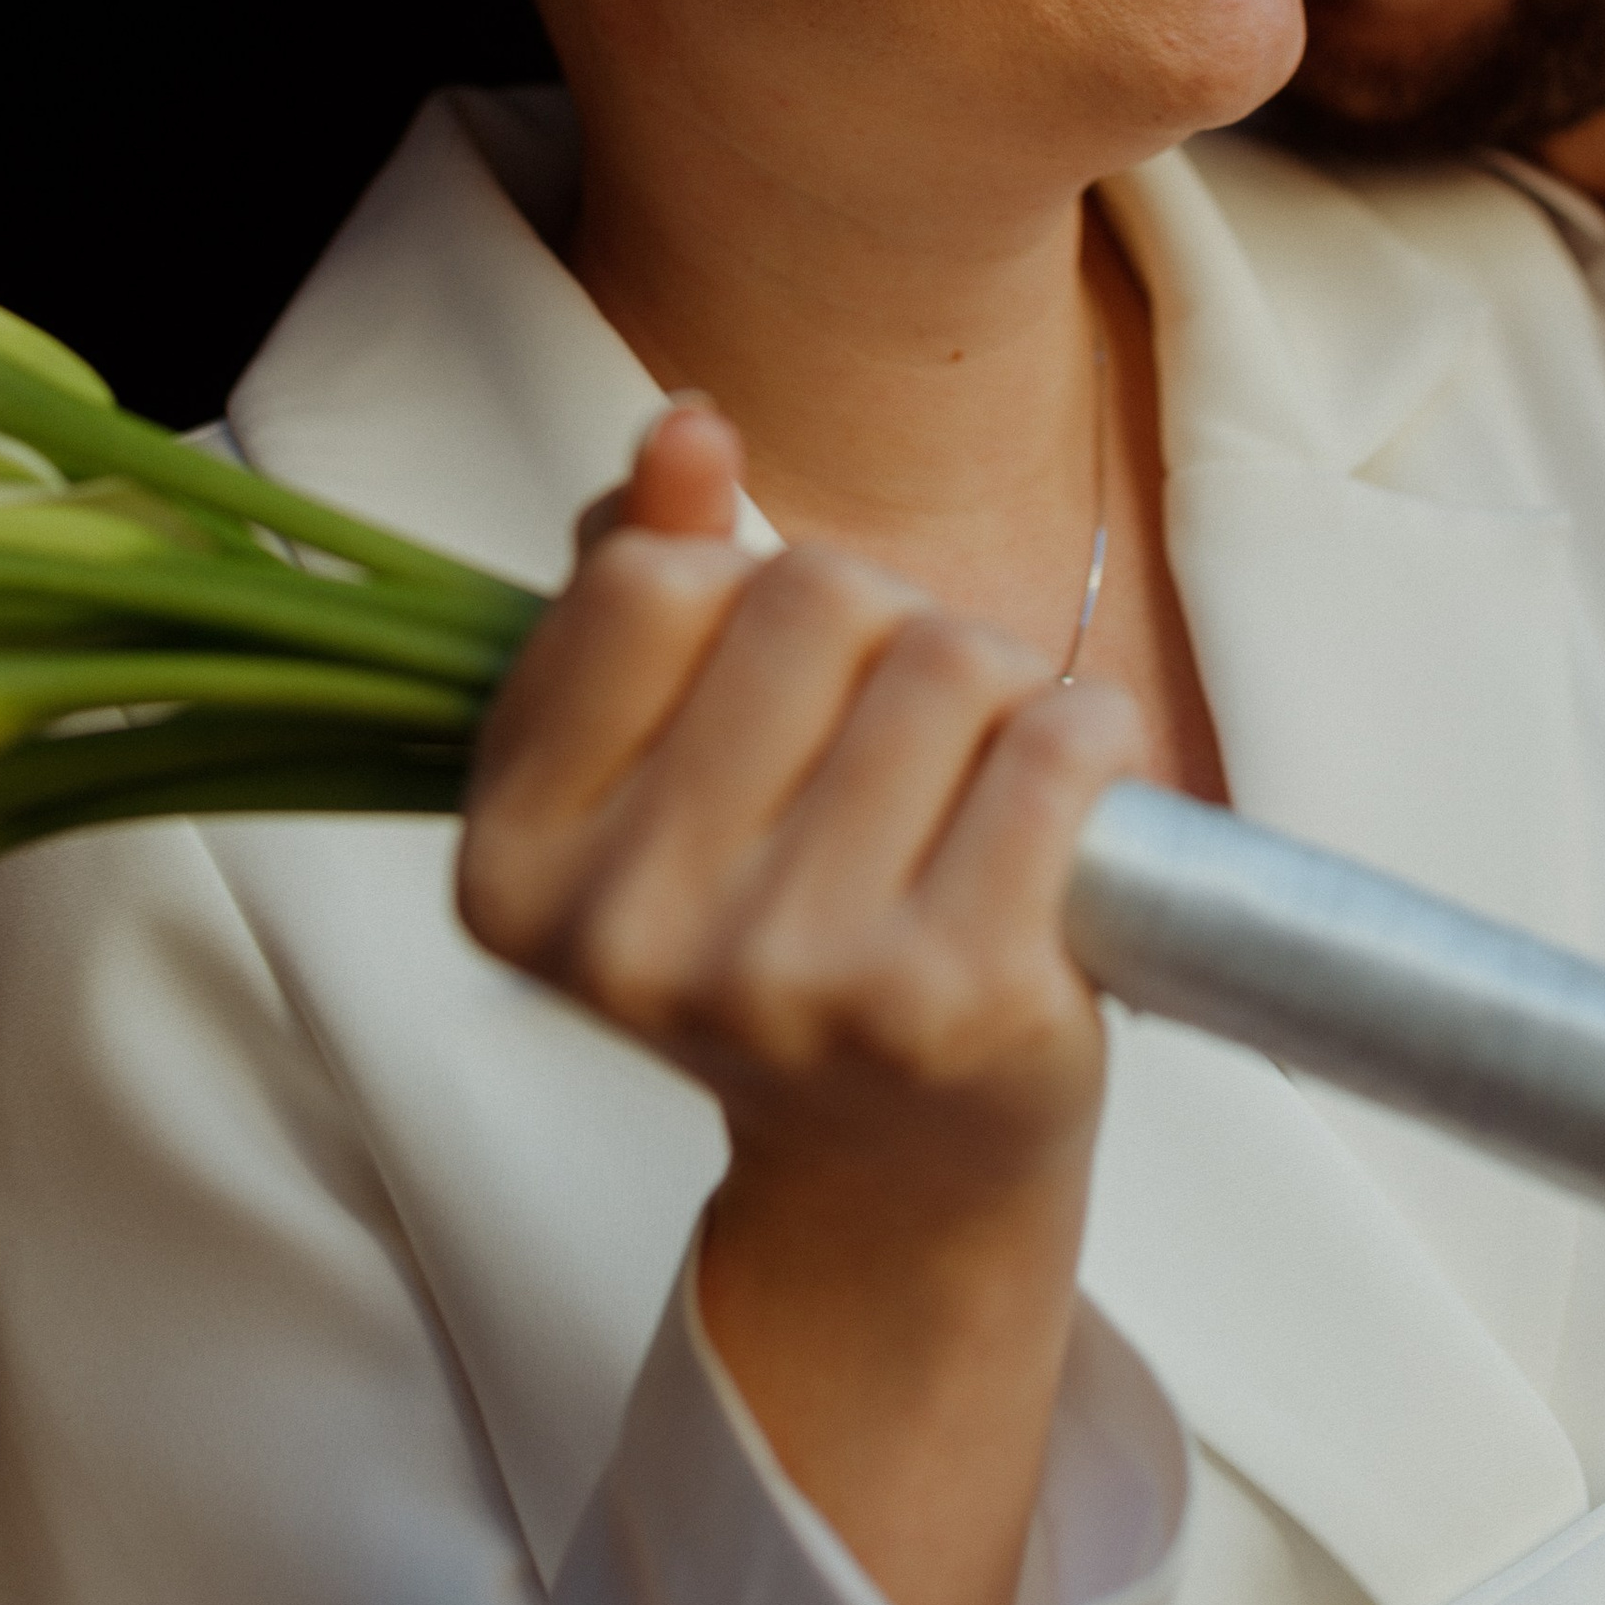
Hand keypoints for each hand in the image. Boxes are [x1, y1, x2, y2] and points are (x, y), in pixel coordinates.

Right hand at [458, 404, 1145, 1604]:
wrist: (899, 1176)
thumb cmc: (783, 929)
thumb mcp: (667, 766)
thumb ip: (644, 576)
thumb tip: (688, 428)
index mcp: (516, 864)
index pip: (647, 582)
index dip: (741, 591)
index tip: (770, 691)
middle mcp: (627, 936)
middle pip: (813, 597)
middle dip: (885, 633)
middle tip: (893, 751)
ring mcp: (788, 979)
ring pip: (948, 658)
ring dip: (995, 691)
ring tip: (972, 793)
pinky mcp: (951, 1001)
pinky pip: (1059, 743)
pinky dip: (1089, 744)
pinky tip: (1064, 820)